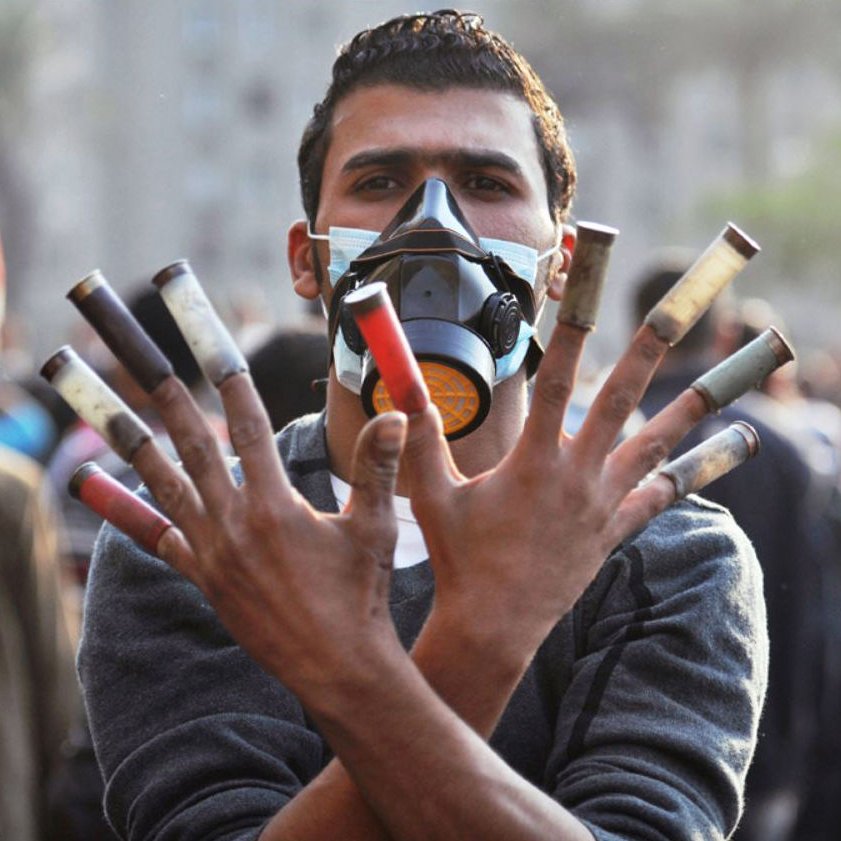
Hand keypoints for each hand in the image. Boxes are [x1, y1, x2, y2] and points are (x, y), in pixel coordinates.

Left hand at [132, 372, 406, 696]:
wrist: (336, 667)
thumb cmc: (361, 595)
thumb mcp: (374, 527)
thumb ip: (377, 467)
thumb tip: (396, 418)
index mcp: (275, 505)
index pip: (249, 427)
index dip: (233, 383)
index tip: (216, 347)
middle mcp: (233, 524)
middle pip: (194, 446)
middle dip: (169, 398)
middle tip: (146, 363)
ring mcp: (212, 554)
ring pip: (166, 487)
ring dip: (136, 446)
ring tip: (108, 416)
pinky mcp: (205, 580)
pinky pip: (163, 539)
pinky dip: (138, 513)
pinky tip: (112, 493)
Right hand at [402, 315, 708, 664]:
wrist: (494, 623)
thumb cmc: (460, 559)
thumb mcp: (432, 496)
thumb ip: (419, 442)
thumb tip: (401, 396)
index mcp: (533, 461)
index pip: (553, 380)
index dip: (568, 332)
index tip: (583, 293)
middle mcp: (577, 475)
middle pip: (619, 399)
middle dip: (646, 349)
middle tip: (674, 312)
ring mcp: (601, 504)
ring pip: (655, 445)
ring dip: (689, 409)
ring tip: (723, 385)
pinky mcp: (612, 530)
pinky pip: (659, 497)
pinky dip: (687, 474)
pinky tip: (718, 454)